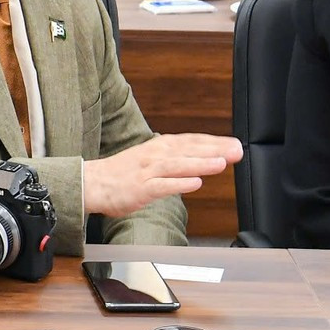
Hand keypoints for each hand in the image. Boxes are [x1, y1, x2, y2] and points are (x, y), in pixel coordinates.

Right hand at [82, 134, 242, 219]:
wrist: (92, 183)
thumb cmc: (123, 173)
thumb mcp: (151, 160)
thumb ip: (175, 160)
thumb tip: (200, 160)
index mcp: (158, 147)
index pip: (190, 141)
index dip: (213, 141)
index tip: (234, 144)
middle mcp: (155, 155)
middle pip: (188, 150)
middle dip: (214, 149)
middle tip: (236, 150)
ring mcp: (147, 171)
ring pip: (177, 165)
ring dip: (199, 163)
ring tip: (220, 163)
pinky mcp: (140, 188)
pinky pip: (162, 186)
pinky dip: (179, 184)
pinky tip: (195, 184)